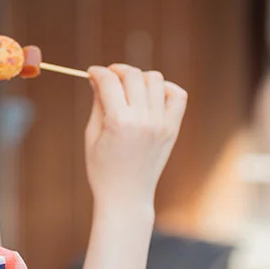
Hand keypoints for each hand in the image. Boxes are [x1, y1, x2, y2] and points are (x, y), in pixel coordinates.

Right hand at [85, 64, 186, 211]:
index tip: (92, 73)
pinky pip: (178, 95)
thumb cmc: (102, 169)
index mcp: (119, 122)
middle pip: (133, 75)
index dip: (97, 72)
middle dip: (117, 70)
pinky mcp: (172, 129)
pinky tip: (151, 96)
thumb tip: (98, 77)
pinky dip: (165, 89)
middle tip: (109, 78)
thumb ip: (97, 103)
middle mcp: (143, 120)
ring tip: (129, 88)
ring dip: (140, 78)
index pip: (109, 81)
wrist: (126, 197)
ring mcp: (161, 124)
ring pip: (155, 80)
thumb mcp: (92, 135)